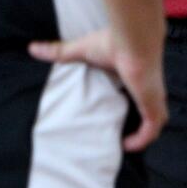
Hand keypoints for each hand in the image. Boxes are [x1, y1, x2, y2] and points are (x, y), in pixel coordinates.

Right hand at [29, 28, 167, 151]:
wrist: (132, 41)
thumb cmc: (111, 42)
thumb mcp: (81, 49)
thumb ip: (59, 51)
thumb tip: (33, 48)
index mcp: (134, 75)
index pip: (135, 93)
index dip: (129, 103)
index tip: (113, 113)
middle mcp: (147, 88)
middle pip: (146, 110)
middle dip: (136, 122)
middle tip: (116, 133)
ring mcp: (152, 98)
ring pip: (153, 123)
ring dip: (141, 134)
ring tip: (121, 142)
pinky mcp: (152, 107)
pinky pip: (150, 131)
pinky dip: (141, 141)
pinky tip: (126, 146)